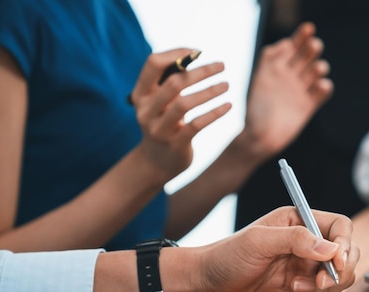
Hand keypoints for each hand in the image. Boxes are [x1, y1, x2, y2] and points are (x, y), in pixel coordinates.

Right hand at [130, 48, 231, 178]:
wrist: (157, 162)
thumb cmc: (164, 122)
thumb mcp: (161, 101)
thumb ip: (170, 81)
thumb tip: (194, 56)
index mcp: (140, 94)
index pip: (153, 64)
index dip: (176, 54)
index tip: (197, 52)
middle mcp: (146, 110)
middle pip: (174, 83)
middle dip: (200, 72)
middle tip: (222, 66)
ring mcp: (159, 129)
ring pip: (184, 104)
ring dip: (209, 92)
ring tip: (226, 85)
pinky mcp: (175, 145)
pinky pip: (197, 125)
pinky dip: (214, 113)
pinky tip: (228, 105)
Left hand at [191, 207, 357, 291]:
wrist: (206, 287)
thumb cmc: (225, 256)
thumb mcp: (258, 241)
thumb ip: (296, 239)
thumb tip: (331, 248)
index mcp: (299, 222)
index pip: (339, 227)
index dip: (345, 243)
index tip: (336, 261)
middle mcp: (306, 245)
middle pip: (346, 254)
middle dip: (339, 271)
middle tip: (320, 281)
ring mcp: (304, 269)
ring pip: (338, 280)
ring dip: (321, 288)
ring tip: (292, 287)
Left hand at [240, 22, 333, 159]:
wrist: (260, 137)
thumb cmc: (256, 109)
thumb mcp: (260, 79)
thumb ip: (271, 60)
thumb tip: (286, 44)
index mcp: (276, 68)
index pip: (292, 46)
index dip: (301, 36)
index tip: (308, 28)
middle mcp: (289, 77)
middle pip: (306, 55)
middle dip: (312, 48)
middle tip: (313, 45)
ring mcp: (300, 90)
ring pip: (316, 72)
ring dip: (319, 68)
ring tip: (317, 69)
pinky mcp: (308, 106)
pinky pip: (322, 92)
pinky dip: (325, 87)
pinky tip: (322, 86)